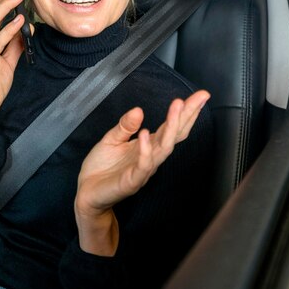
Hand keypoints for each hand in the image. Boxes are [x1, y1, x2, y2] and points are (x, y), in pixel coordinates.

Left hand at [74, 90, 209, 254]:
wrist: (87, 193)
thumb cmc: (102, 168)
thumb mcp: (111, 139)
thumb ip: (125, 125)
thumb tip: (138, 109)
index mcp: (148, 146)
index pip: (172, 127)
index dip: (186, 112)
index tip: (201, 95)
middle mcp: (151, 157)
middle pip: (175, 135)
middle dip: (188, 115)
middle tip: (200, 97)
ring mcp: (143, 169)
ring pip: (164, 148)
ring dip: (171, 127)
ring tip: (177, 108)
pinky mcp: (131, 181)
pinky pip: (143, 166)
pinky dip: (146, 150)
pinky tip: (145, 134)